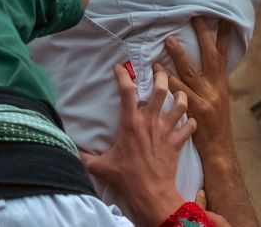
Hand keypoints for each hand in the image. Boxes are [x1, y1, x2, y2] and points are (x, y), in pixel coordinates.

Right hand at [78, 64, 194, 226]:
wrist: (151, 193)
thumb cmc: (126, 177)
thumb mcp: (99, 166)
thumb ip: (84, 156)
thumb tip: (70, 150)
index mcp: (130, 122)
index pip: (126, 90)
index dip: (122, 74)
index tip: (119, 67)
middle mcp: (149, 122)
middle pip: (160, 91)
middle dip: (161, 77)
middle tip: (159, 72)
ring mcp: (166, 131)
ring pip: (179, 106)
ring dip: (180, 97)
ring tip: (178, 92)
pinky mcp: (177, 143)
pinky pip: (189, 128)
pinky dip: (191, 122)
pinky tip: (189, 121)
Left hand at [161, 17, 236, 155]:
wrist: (219, 152)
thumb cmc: (214, 125)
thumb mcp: (216, 100)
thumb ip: (207, 82)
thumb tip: (196, 62)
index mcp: (220, 84)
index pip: (222, 55)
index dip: (223, 36)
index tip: (222, 17)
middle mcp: (215, 88)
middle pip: (210, 57)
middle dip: (203, 36)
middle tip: (195, 17)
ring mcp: (206, 98)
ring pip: (191, 72)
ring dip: (179, 55)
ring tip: (168, 40)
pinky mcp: (195, 110)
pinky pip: (179, 91)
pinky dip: (167, 80)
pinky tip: (156, 70)